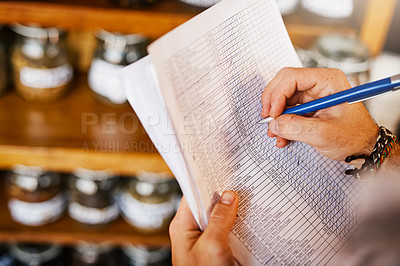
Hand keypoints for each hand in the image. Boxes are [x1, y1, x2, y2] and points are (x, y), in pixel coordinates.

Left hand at [170, 191, 237, 265]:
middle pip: (206, 206)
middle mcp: (190, 232)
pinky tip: (243, 224)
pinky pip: (223, 232)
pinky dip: (233, 227)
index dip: (206, 184)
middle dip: (221, 197)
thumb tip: (227, 198)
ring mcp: (202, 241)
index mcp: (182, 226)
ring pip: (217, 219)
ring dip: (229, 213)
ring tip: (243, 205)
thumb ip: (220, 219)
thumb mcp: (213, 245)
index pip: (192, 195)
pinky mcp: (213, 250)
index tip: (220, 176)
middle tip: (237, 189)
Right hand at [260, 68, 378, 161]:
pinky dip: (281, 123)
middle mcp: (318, 84)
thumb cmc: (354, 137)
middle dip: (272, 103)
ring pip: (282, 99)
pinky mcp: (307, 107)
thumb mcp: (325, 134)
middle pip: (284, 85)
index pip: (292, 77)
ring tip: (274, 132)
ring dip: (275, 116)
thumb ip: (297, 128)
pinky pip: (287, 110)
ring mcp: (312, 96)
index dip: (277, 94)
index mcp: (328, 81)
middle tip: (267, 120)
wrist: (363, 148)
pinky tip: (282, 136)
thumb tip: (275, 124)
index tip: (272, 114)